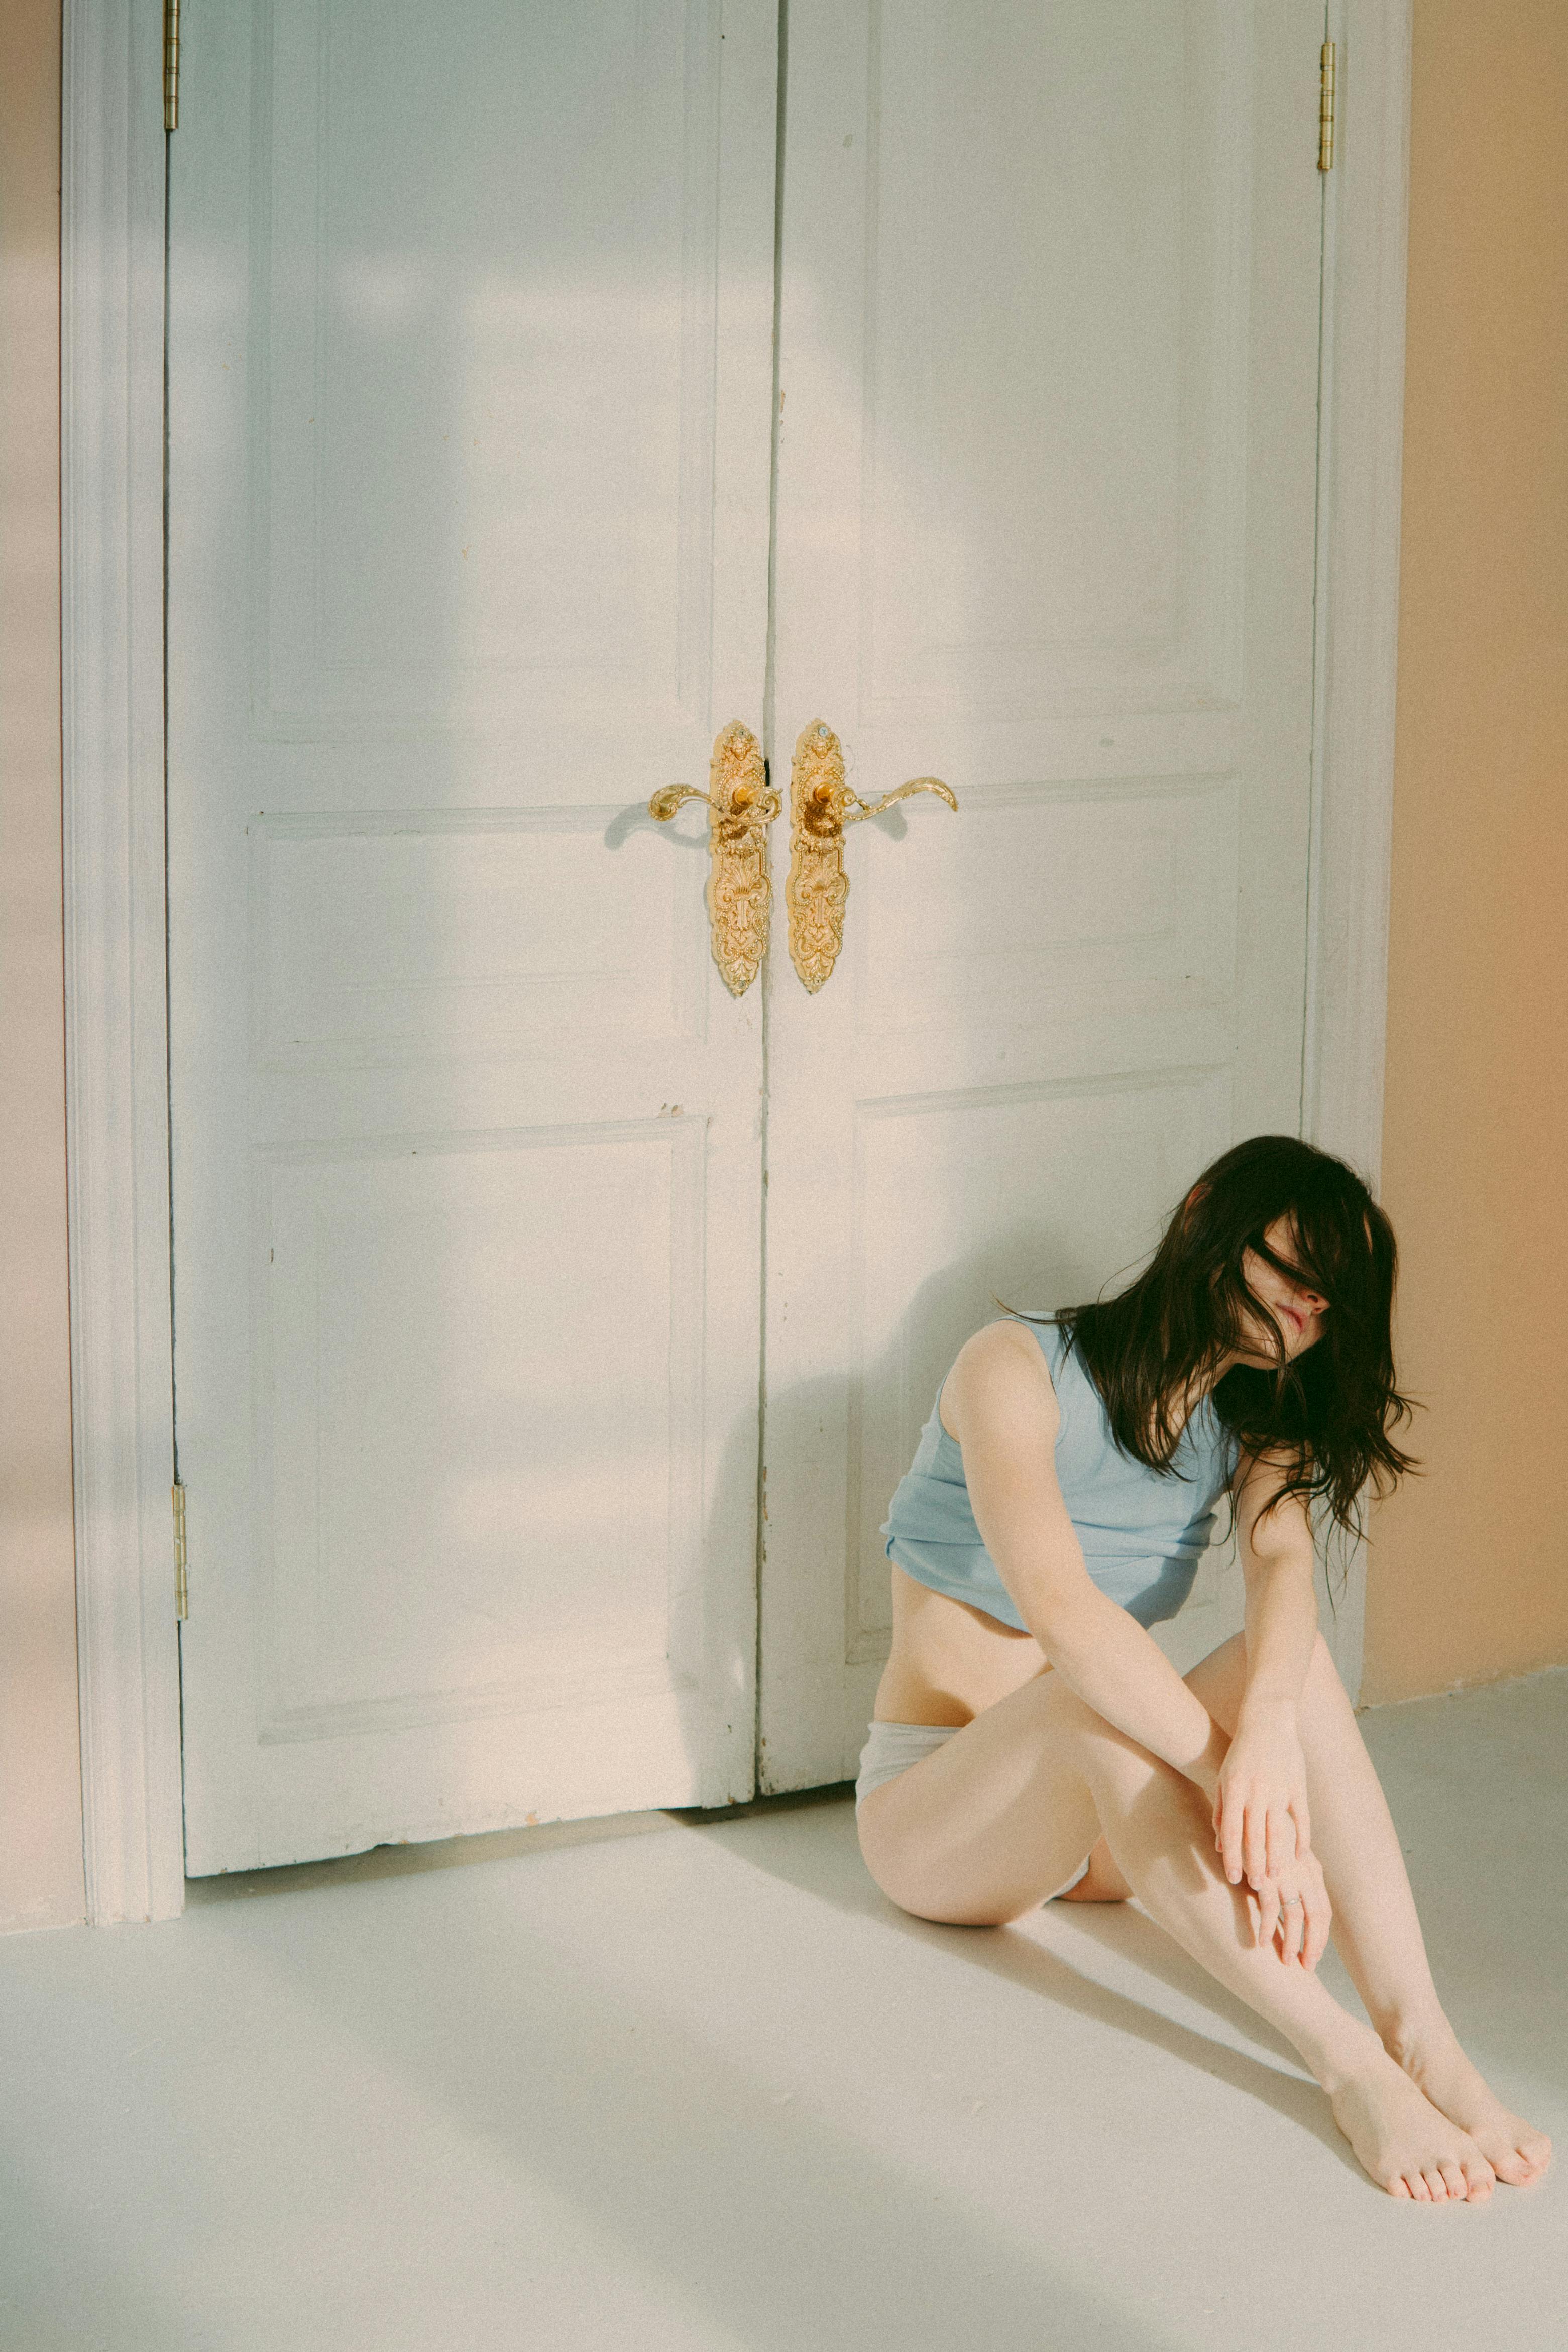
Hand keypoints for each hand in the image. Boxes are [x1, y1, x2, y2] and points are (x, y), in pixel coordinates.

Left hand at [1212, 1698, 1309, 1889]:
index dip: (1232, 1857)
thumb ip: (1221, 1812)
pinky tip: (1301, 1857)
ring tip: (1276, 1878)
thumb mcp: (1224, 1779)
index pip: (1232, 1831)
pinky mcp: (1298, 1786)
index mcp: (1234, 1789)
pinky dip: (1303, 1838)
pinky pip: (1302, 1818)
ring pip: (1278, 1830)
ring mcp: (1279, 1789)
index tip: (1233, 1879)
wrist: (1267, 1720)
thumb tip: (1220, 1846)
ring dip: (1277, 1856)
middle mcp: (1255, 1791)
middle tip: (1255, 1887)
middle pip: (1254, 1836)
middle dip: (1254, 1864)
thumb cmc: (1240, 1754)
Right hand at [1247, 1846, 1331, 1969]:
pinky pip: (1269, 1908)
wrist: (1250, 1809)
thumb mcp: (1286, 1855)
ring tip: (1287, 1962)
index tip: (1315, 1955)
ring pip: (1296, 1917)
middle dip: (1313, 1945)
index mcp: (1312, 1869)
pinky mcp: (1265, 1873)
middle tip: (1307, 1967)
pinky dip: (1267, 1927)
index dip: (1321, 1936)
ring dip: (1292, 1942)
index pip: (1324, 1910)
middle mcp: (1304, 1873)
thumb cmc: (1265, 1834)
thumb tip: (1293, 1907)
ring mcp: (1286, 1874)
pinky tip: (1261, 1942)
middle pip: (1317, 1917)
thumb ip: (1293, 1877)